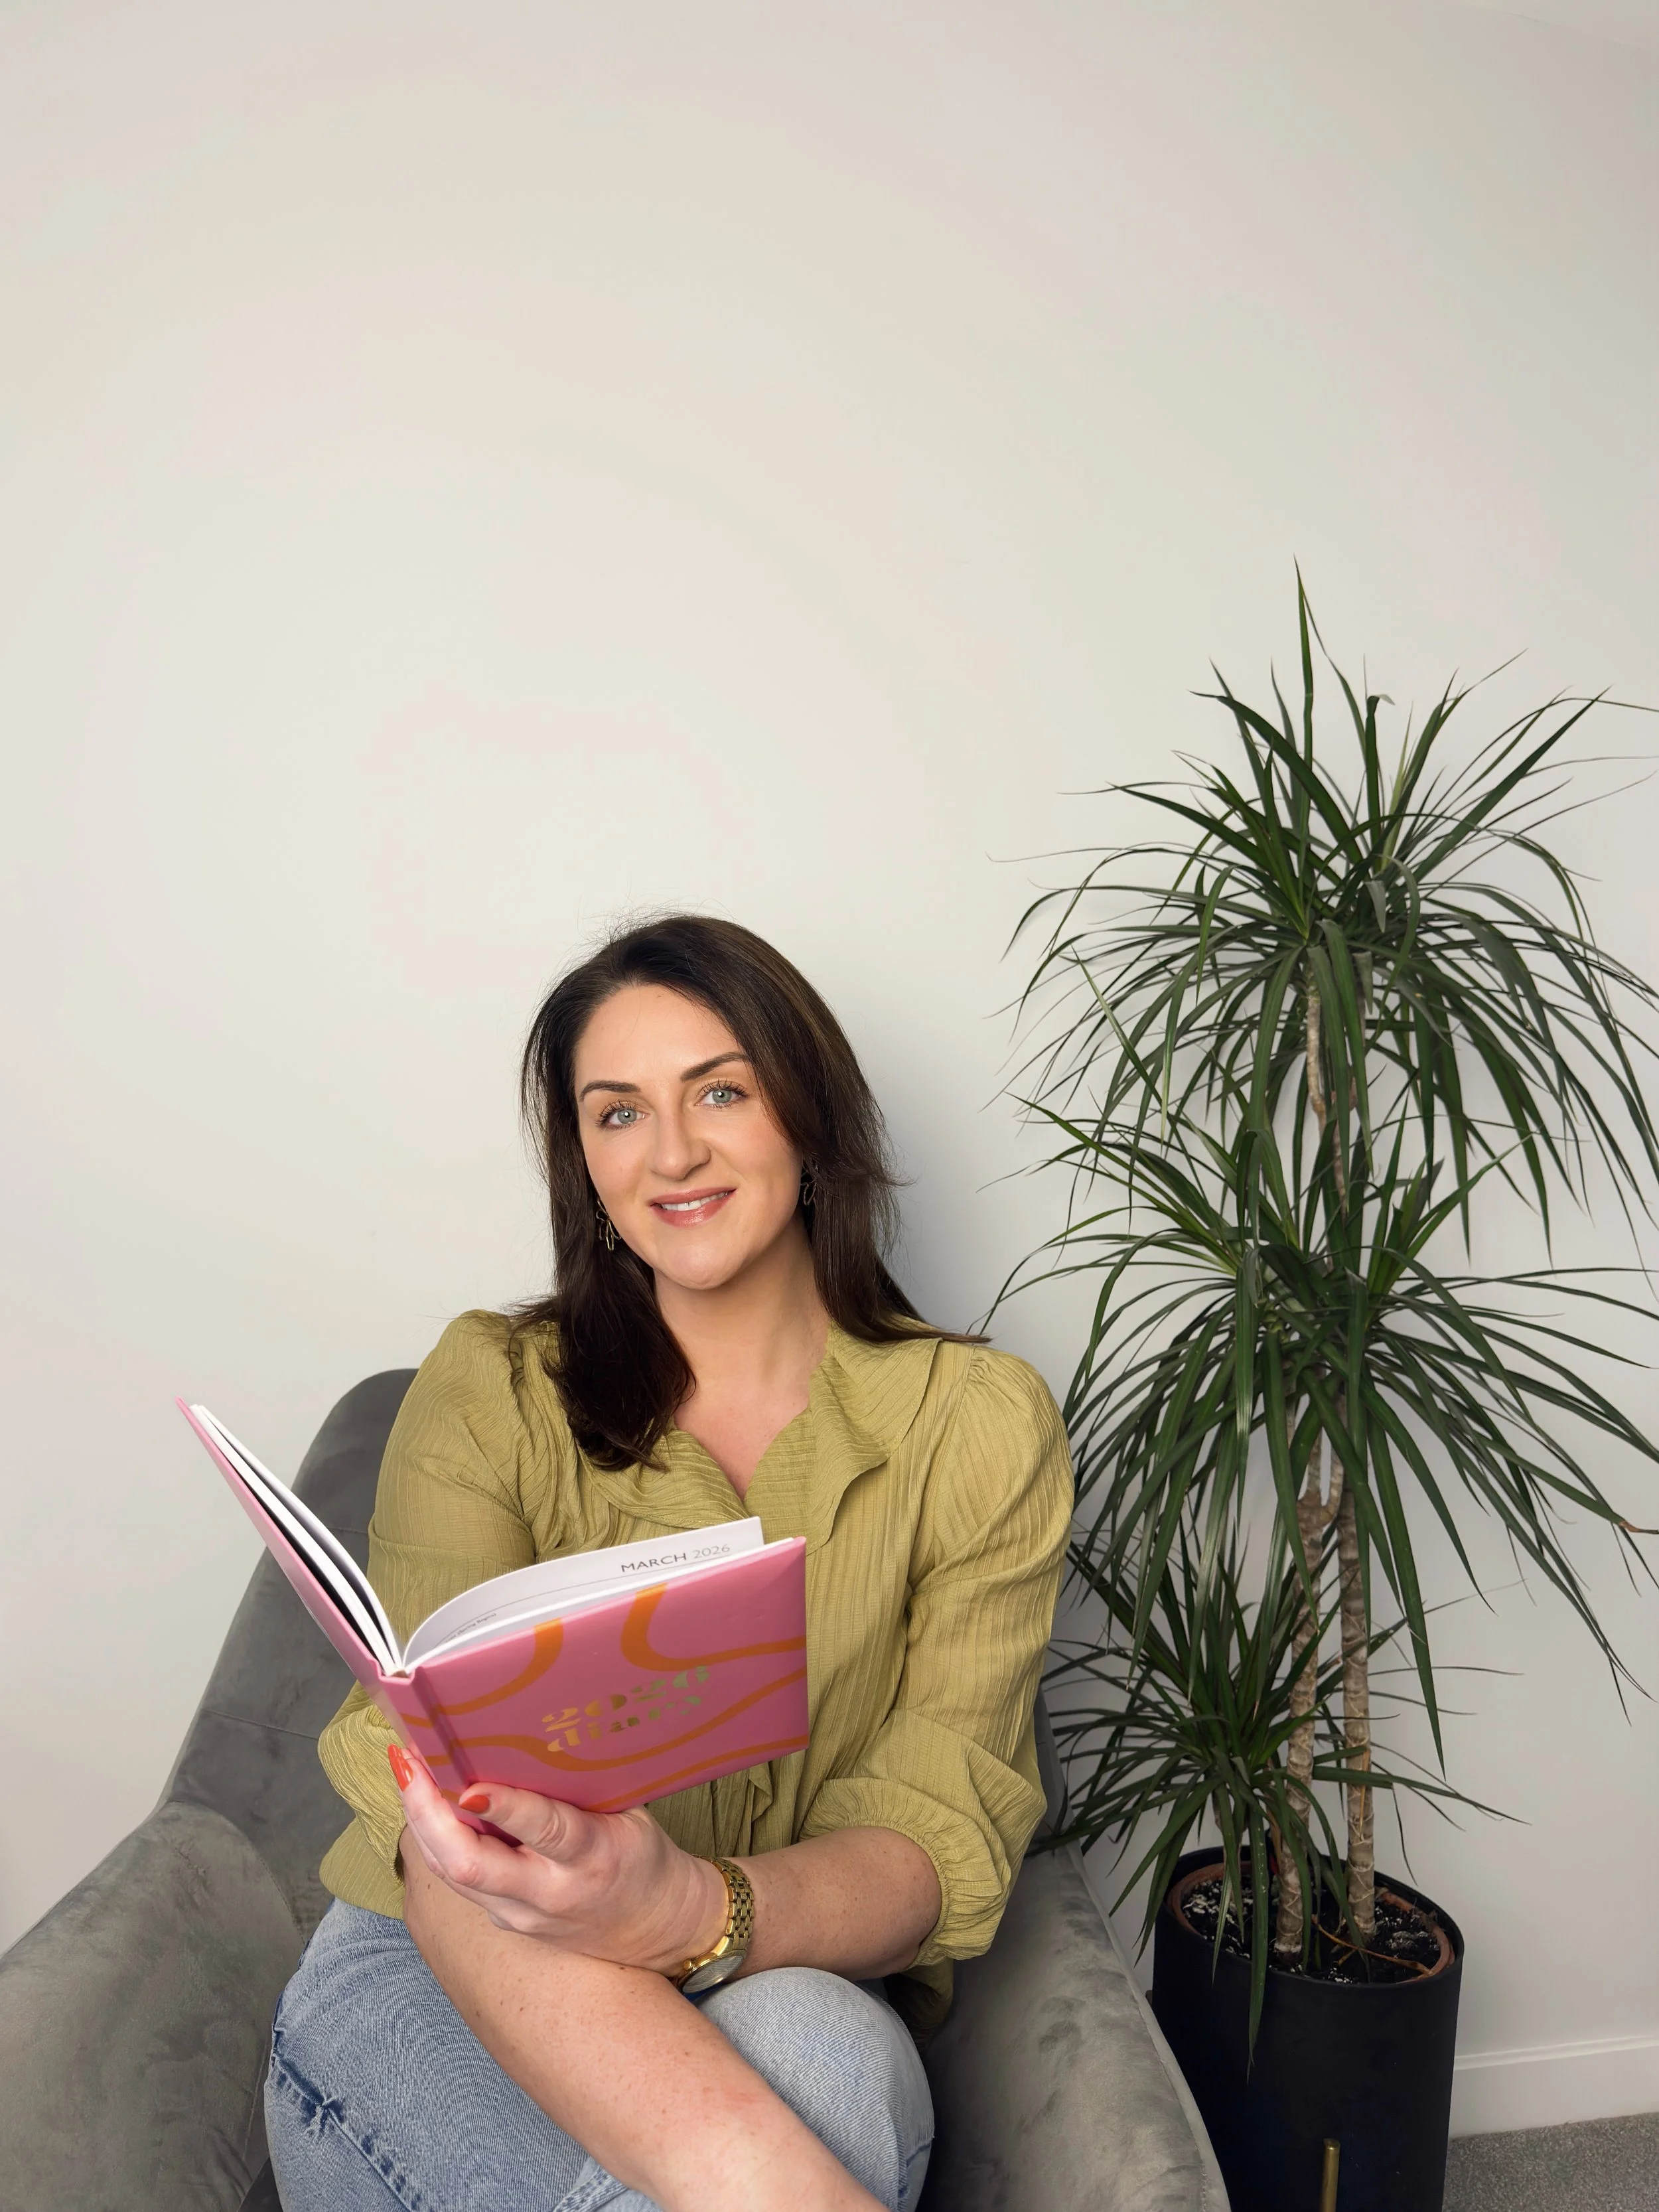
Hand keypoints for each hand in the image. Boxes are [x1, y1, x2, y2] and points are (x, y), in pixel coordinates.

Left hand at [388, 1744, 726, 1974]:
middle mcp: (548, 1894)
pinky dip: (436, 1838)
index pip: (543, 1832)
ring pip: (451, 1875)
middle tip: (408, 1760)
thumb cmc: (640, 1855)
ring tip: (405, 1768)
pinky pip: (457, 1879)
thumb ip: (577, 1787)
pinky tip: (424, 1803)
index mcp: (591, 1858)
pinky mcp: (504, 1922)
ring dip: (420, 1821)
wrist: (655, 1928)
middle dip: (428, 1812)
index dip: (504, 1808)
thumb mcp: (626, 1813)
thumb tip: (527, 1732)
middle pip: (470, 1866)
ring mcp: (520, 1916)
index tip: (470, 1784)